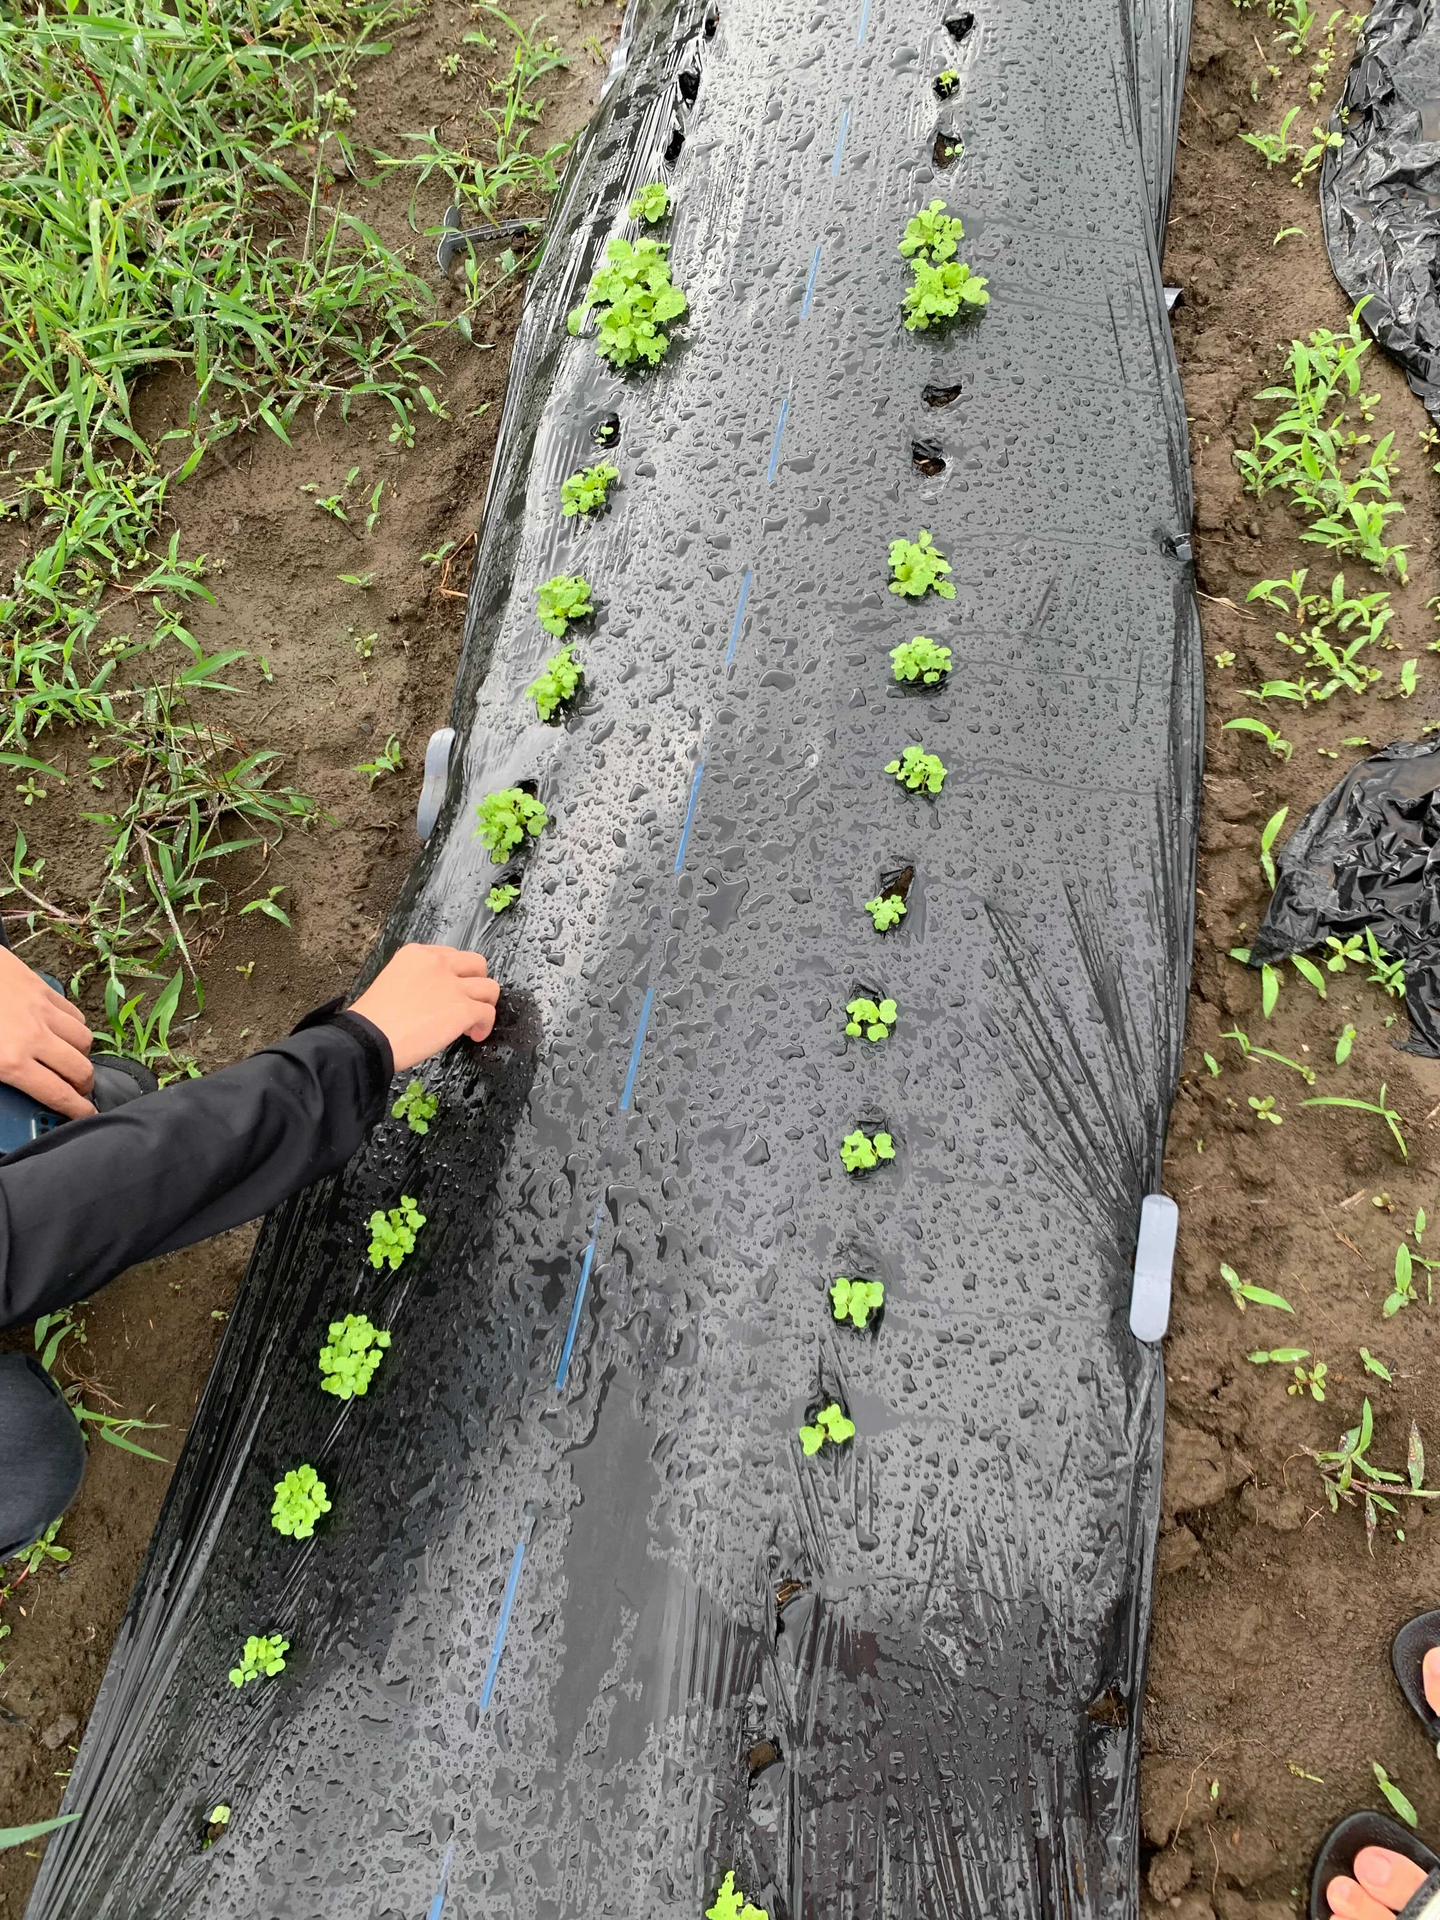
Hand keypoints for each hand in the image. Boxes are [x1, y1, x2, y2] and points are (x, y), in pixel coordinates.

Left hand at [0, 945, 95, 1119]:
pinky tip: (61, 1031)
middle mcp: (33, 1038)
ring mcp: (42, 1011)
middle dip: (83, 1086)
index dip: (77, 1110)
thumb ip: (0, 1075)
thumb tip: (14, 1089)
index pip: (58, 1094)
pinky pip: (74, 1014)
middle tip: (76, 1090)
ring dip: (80, 1055)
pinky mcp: (42, 989)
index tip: (86, 1115)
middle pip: (81, 1070)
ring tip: (68, 1059)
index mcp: (11, 1062)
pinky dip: (74, 1027)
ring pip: (84, 1040)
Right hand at [349, 944, 500, 1072]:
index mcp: (416, 954)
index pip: (450, 955)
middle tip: (467, 1002)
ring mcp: (453, 985)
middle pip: (477, 964)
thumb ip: (417, 980)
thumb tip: (435, 998)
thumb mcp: (392, 982)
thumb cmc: (373, 1019)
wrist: (368, 1038)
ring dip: (484, 1004)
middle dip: (476, 982)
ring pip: (490, 987)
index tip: (448, 991)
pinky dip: (485, 1026)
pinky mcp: (463, 1008)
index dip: (454, 975)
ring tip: (472, 1022)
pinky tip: (473, 1035)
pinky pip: (488, 1013)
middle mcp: (438, 963)